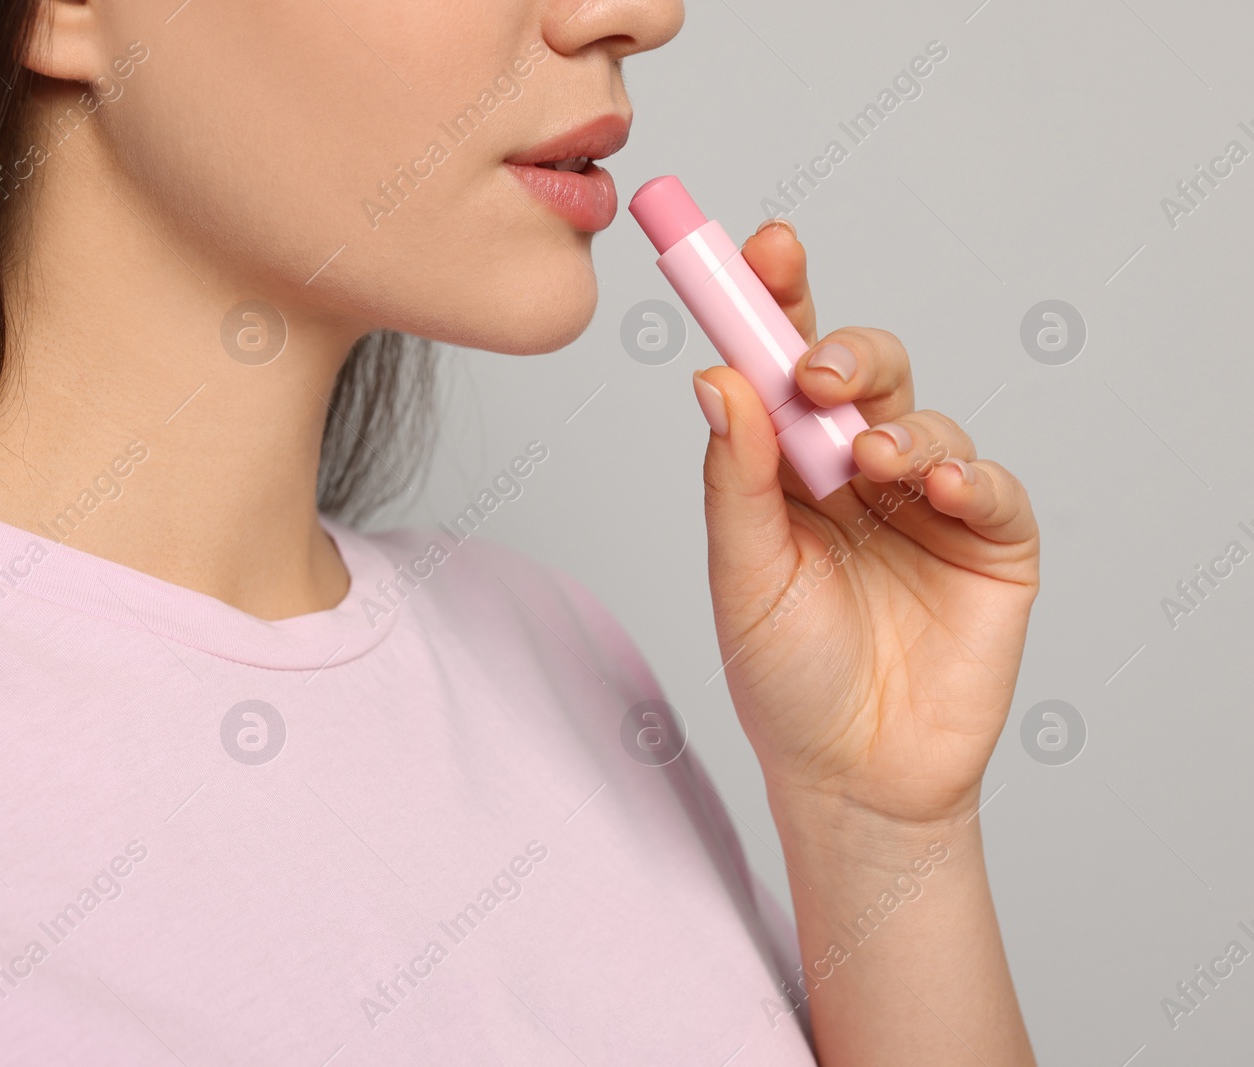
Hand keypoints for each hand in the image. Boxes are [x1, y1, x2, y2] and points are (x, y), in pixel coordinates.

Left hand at [692, 218, 1038, 827]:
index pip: (781, 365)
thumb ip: (735, 477)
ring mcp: (926, 500)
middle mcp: (855, 469)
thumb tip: (715, 376)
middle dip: (842, 352)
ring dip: (896, 426)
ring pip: (923, 417)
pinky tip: (935, 486)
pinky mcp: (990, 541)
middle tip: (816, 371)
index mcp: (785, 466)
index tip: (764, 249)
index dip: (777, 302)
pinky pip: (990, 485)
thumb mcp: (743, 575)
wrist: (853, 776)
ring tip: (869, 465)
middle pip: (860, 371)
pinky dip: (966, 474)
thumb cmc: (787, 677)